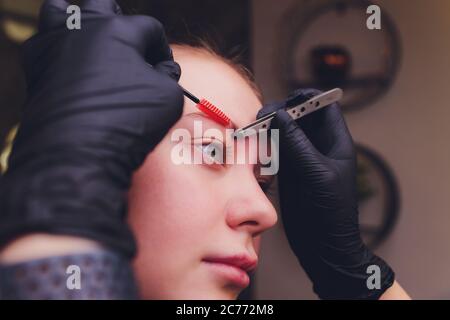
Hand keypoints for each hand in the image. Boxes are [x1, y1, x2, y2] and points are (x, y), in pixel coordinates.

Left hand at [0, 0, 182, 256]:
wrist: (76, 151)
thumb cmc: (126, 121)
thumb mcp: (168, 96)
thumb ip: (168, 76)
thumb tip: (162, 71)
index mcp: (119, 30)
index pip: (149, 28)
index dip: (163, 50)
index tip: (165, 71)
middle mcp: (83, 28)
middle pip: (104, 8)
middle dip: (122, 26)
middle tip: (131, 52)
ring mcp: (54, 44)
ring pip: (62, 12)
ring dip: (81, 24)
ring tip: (93, 42)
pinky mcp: (36, 66)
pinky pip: (44, 42)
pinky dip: (59, 46)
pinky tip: (71, 65)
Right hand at [258, 88, 394, 298]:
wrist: (323, 245)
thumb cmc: (331, 212)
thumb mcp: (316, 174)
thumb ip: (297, 144)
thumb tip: (279, 115)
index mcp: (335, 143)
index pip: (324, 108)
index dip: (307, 99)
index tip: (287, 99)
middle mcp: (319, 147)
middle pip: (301, 116)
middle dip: (283, 111)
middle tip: (264, 115)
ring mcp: (302, 159)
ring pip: (286, 132)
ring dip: (271, 127)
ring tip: (256, 127)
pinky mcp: (289, 171)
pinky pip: (277, 150)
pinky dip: (266, 144)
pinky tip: (257, 144)